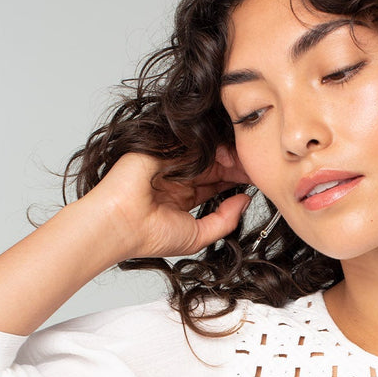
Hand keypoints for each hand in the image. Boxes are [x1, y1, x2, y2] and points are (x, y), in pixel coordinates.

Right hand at [83, 146, 253, 260]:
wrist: (122, 224)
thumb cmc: (151, 236)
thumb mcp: (199, 235)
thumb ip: (225, 220)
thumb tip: (244, 201)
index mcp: (182, 195)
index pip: (215, 181)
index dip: (235, 179)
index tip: (254, 180)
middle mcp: (176, 176)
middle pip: (213, 163)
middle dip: (236, 165)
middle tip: (255, 167)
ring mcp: (169, 161)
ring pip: (205, 150)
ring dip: (227, 154)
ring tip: (244, 161)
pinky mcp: (161, 147)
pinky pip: (190, 141)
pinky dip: (210, 146)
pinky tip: (226, 154)